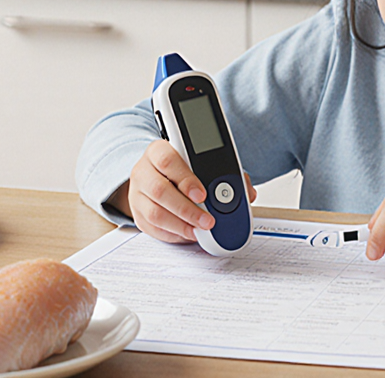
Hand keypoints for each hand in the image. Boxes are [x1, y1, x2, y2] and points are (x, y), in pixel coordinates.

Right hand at [118, 139, 256, 242]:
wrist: (156, 174)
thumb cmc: (182, 168)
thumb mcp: (202, 163)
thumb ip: (225, 174)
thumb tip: (247, 193)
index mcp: (158, 151)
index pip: (167, 161)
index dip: (186, 179)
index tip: (203, 194)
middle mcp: (143, 170)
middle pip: (160, 191)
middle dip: (187, 209)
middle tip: (207, 220)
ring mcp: (137, 193)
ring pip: (155, 213)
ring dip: (181, 225)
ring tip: (200, 229)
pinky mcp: (137, 213)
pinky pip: (152, 228)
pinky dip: (173, 234)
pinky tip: (189, 233)